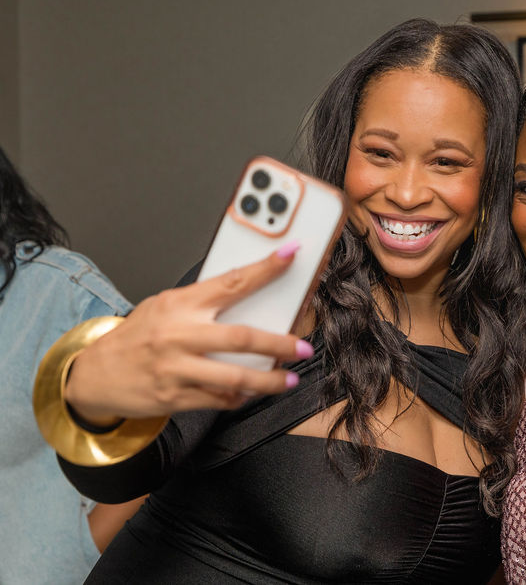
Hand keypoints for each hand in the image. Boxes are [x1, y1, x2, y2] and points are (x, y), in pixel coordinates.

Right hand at [64, 244, 313, 423]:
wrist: (93, 375)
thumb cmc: (137, 337)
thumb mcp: (164, 307)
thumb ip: (203, 303)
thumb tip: (251, 295)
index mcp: (180, 304)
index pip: (231, 281)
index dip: (265, 268)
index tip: (292, 255)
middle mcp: (179, 334)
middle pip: (241, 337)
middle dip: (280, 344)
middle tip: (303, 347)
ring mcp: (176, 368)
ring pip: (235, 376)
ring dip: (268, 381)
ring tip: (286, 380)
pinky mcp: (174, 397)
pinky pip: (219, 399)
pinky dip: (240, 396)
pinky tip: (250, 392)